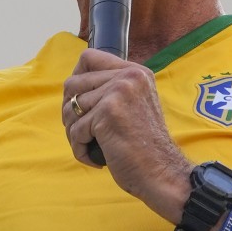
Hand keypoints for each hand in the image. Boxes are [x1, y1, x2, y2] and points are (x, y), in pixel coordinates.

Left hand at [62, 48, 190, 221]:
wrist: (162, 172)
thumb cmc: (144, 147)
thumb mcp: (134, 105)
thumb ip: (111, 90)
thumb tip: (71, 87)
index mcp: (135, 72)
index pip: (88, 58)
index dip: (76, 80)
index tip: (80, 102)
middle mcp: (129, 76)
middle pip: (73, 83)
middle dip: (69, 111)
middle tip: (82, 131)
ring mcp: (118, 92)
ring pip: (70, 107)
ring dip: (73, 132)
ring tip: (89, 146)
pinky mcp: (108, 112)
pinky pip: (75, 129)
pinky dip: (79, 149)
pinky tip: (95, 158)